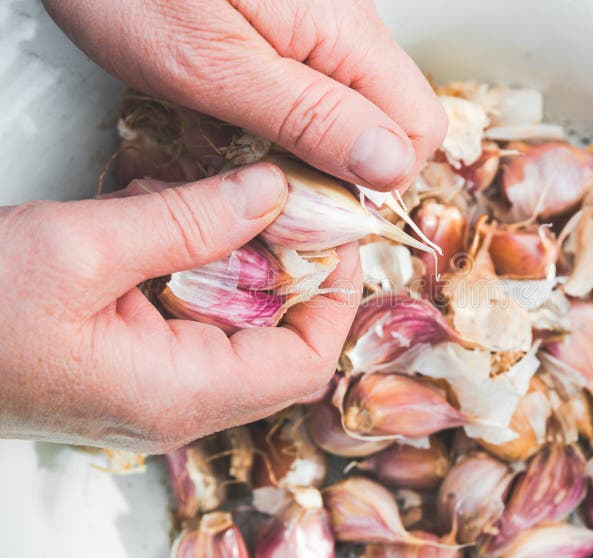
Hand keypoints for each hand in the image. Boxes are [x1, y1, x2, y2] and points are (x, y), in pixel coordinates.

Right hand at [0, 164, 361, 452]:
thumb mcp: (84, 248)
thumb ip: (191, 220)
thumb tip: (273, 193)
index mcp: (178, 395)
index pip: (306, 363)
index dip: (335, 298)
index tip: (338, 237)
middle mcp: (175, 403)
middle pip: (276, 341)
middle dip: (283, 267)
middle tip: (276, 204)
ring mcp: (151, 386)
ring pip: (232, 322)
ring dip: (231, 258)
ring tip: (203, 202)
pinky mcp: (127, 361)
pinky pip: (187, 313)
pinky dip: (187, 262)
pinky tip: (154, 220)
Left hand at [44, 0, 447, 191]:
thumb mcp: (215, 68)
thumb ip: (310, 117)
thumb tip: (391, 167)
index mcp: (345, 30)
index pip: (419, 128)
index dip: (376, 179)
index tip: (313, 196)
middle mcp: (348, 24)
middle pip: (389, 122)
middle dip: (337, 166)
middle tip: (268, 174)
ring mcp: (320, 23)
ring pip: (347, 112)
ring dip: (299, 144)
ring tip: (232, 135)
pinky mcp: (289, 26)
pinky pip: (309, 90)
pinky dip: (274, 116)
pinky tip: (225, 112)